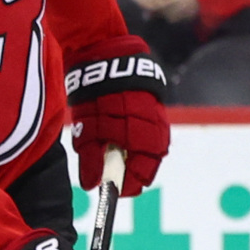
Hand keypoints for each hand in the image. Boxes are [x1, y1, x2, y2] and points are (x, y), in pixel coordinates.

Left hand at [67, 74, 170, 192]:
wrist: (110, 62)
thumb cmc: (98, 99)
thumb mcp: (89, 133)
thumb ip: (92, 162)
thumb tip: (92, 186)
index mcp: (143, 145)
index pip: (139, 179)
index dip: (123, 186)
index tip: (109, 187)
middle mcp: (157, 137)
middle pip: (146, 169)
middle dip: (128, 171)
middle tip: (109, 168)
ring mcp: (160, 124)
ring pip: (149, 153)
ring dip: (132, 156)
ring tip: (113, 147)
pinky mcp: (158, 113)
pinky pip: (151, 137)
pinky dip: (137, 142)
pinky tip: (122, 134)